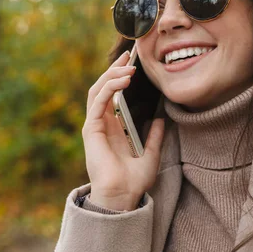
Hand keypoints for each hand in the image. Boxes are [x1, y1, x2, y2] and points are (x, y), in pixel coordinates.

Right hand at [81, 50, 164, 210]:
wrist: (123, 196)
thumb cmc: (134, 180)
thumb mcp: (151, 153)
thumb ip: (155, 135)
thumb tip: (162, 118)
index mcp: (113, 127)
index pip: (114, 95)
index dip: (121, 77)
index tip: (134, 62)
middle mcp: (101, 124)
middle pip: (104, 88)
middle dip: (115, 69)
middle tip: (129, 55)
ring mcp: (94, 125)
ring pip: (98, 90)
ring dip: (112, 75)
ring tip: (128, 66)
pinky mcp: (91, 129)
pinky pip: (98, 101)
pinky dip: (109, 87)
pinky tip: (123, 80)